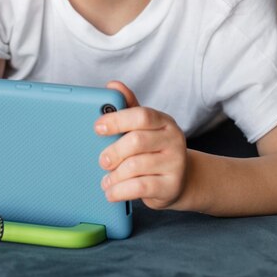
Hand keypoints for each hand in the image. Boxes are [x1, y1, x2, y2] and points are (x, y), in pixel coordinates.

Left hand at [94, 81, 187, 209]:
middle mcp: (174, 139)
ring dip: (114, 175)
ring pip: (136, 166)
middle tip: (102, 160)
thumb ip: (128, 106)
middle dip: (114, 151)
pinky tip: (112, 191)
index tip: (98, 127)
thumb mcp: (143, 127)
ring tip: (106, 179)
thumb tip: (112, 85)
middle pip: (137, 141)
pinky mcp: (171, 186)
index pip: (142, 115)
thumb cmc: (154, 149)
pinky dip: (120, 190)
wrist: (179, 180)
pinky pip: (140, 187)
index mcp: (164, 121)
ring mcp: (175, 163)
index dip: (117, 119)